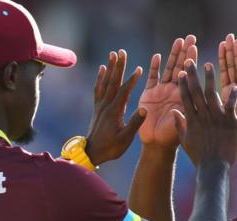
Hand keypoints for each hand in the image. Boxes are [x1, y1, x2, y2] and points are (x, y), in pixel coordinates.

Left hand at [85, 49, 145, 165]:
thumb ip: (135, 123)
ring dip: (110, 67)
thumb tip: (145, 108)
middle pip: (113, 82)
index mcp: (115, 111)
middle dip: (118, 66)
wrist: (91, 153)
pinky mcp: (97, 107)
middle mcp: (106, 105)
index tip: (139, 69)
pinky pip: (98, 89)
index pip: (124, 91)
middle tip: (121, 52)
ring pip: (105, 82)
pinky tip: (102, 69)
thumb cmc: (111, 148)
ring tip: (112, 54)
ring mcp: (100, 105)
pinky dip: (100, 78)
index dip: (132, 80)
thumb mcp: (126, 138)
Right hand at [138, 35, 197, 147]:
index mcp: (187, 98)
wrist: (158, 145)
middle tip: (191, 38)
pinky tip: (158, 56)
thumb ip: (193, 114)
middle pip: (182, 69)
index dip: (193, 64)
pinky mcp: (149, 94)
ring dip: (173, 55)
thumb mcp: (188, 127)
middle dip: (186, 53)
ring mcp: (162, 92)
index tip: (198, 50)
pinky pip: (152, 78)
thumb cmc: (175, 138)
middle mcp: (176, 92)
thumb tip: (204, 105)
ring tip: (179, 41)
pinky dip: (154, 68)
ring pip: (169, 69)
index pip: (191, 77)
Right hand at [174, 61, 236, 166]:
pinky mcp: (230, 123)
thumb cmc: (199, 157)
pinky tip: (234, 85)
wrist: (214, 169)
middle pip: (196, 92)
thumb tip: (175, 111)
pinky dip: (232, 96)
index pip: (185, 98)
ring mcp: (216, 119)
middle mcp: (203, 116)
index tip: (180, 72)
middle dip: (192, 75)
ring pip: (212, 94)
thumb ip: (180, 125)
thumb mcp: (186, 141)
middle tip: (190, 60)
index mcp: (191, 120)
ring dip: (210, 79)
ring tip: (208, 65)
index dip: (182, 84)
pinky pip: (231, 106)